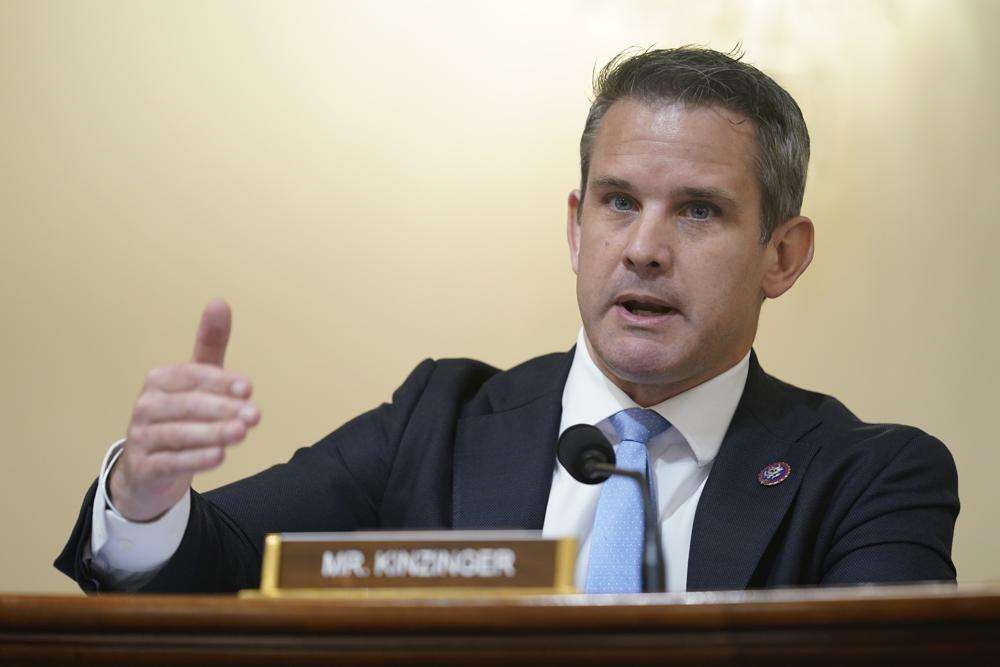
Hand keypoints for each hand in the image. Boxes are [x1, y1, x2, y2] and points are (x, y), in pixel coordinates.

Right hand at [108, 299, 260, 521]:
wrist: (149, 469)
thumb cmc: (180, 416)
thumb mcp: (196, 381)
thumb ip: (209, 345)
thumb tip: (219, 301)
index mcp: (160, 380)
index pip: (194, 376)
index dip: (222, 382)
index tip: (249, 389)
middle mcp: (147, 405)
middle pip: (190, 406)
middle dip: (224, 409)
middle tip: (255, 415)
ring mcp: (142, 437)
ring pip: (181, 434)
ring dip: (213, 434)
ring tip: (241, 433)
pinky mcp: (144, 467)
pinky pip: (171, 462)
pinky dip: (196, 459)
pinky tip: (219, 457)